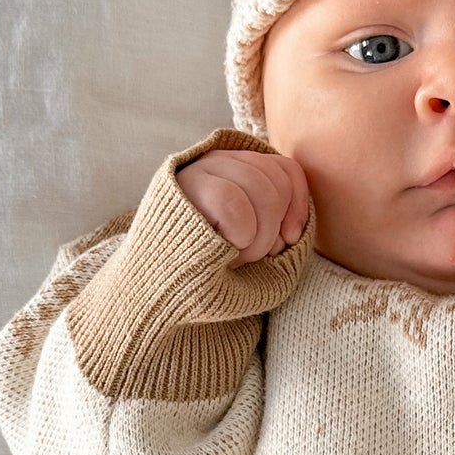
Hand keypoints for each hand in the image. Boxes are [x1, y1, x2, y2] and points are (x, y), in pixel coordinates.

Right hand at [178, 148, 311, 265]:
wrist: (156, 292)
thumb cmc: (207, 273)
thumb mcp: (250, 246)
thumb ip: (272, 224)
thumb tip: (293, 229)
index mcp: (235, 170)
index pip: (284, 168)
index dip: (297, 203)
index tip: (290, 239)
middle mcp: (217, 161)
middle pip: (276, 181)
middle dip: (274, 229)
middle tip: (251, 255)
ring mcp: (200, 170)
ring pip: (263, 190)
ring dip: (258, 238)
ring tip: (234, 256)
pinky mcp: (185, 184)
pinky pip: (235, 204)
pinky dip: (239, 238)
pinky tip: (220, 250)